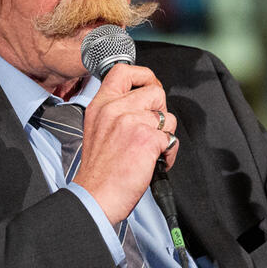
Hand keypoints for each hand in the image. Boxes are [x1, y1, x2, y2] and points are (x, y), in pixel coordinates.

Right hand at [73, 63, 178, 224]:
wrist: (95, 196)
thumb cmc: (98, 171)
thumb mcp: (97, 129)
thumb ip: (116, 111)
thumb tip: (144, 103)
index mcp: (101, 105)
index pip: (123, 71)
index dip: (144, 75)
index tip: (149, 87)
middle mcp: (115, 109)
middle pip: (155, 92)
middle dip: (160, 112)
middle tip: (151, 131)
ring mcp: (131, 122)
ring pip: (167, 117)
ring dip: (165, 135)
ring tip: (150, 151)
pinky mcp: (147, 139)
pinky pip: (171, 139)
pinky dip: (168, 154)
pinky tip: (154, 163)